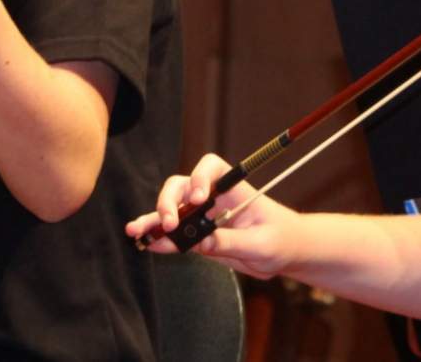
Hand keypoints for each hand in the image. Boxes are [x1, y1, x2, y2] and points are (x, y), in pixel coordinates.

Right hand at [125, 154, 300, 278]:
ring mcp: (203, 216)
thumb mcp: (261, 244)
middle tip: (168, 223)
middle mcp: (213, 197)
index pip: (211, 168)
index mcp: (233, 188)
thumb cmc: (280, 240)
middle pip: (182, 187)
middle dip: (169, 201)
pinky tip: (146, 244)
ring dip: (153, 220)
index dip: (200, 177)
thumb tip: (200, 243)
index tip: (199, 199)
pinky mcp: (197, 236)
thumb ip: (231, 241)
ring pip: (172, 210)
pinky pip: (174, 235)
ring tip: (135, 231)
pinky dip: (160, 240)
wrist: (285, 253)